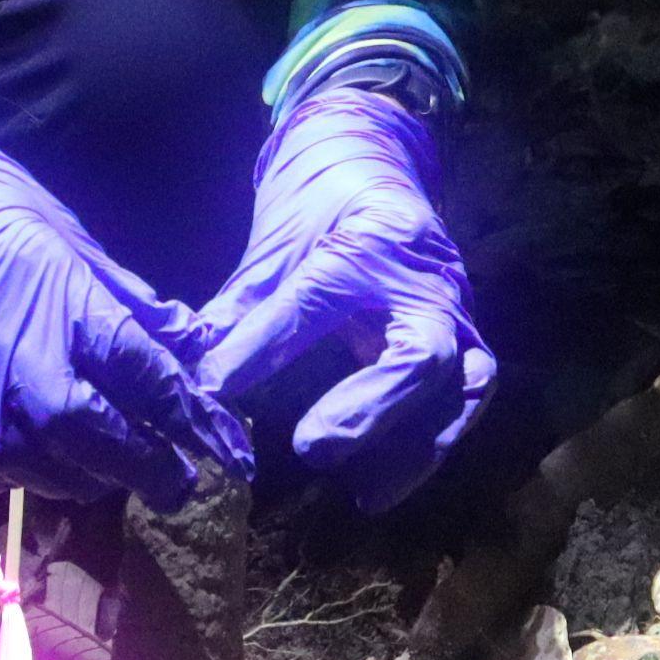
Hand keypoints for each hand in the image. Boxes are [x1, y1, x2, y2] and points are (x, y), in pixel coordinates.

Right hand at [0, 109, 253, 501]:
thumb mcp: (74, 245)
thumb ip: (136, 310)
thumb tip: (194, 348)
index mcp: (78, 326)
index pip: (160, 394)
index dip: (203, 429)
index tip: (233, 455)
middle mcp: (36, 390)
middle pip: (117, 456)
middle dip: (153, 467)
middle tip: (174, 473)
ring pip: (64, 479)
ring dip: (91, 468)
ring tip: (98, 447)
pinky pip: (6, 478)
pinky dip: (31, 465)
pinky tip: (30, 434)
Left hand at [199, 78, 493, 511]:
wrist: (377, 165)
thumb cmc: (319, 206)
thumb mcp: (273, 247)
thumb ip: (238, 311)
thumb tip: (191, 373)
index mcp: (364, 246)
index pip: (313, 304)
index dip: (260, 350)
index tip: (212, 389)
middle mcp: (421, 281)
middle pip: (418, 354)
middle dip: (369, 409)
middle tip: (310, 448)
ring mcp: (456, 311)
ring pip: (461, 384)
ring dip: (418, 444)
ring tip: (367, 494)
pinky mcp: (468, 337)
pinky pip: (468, 395)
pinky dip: (435, 443)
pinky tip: (386, 483)